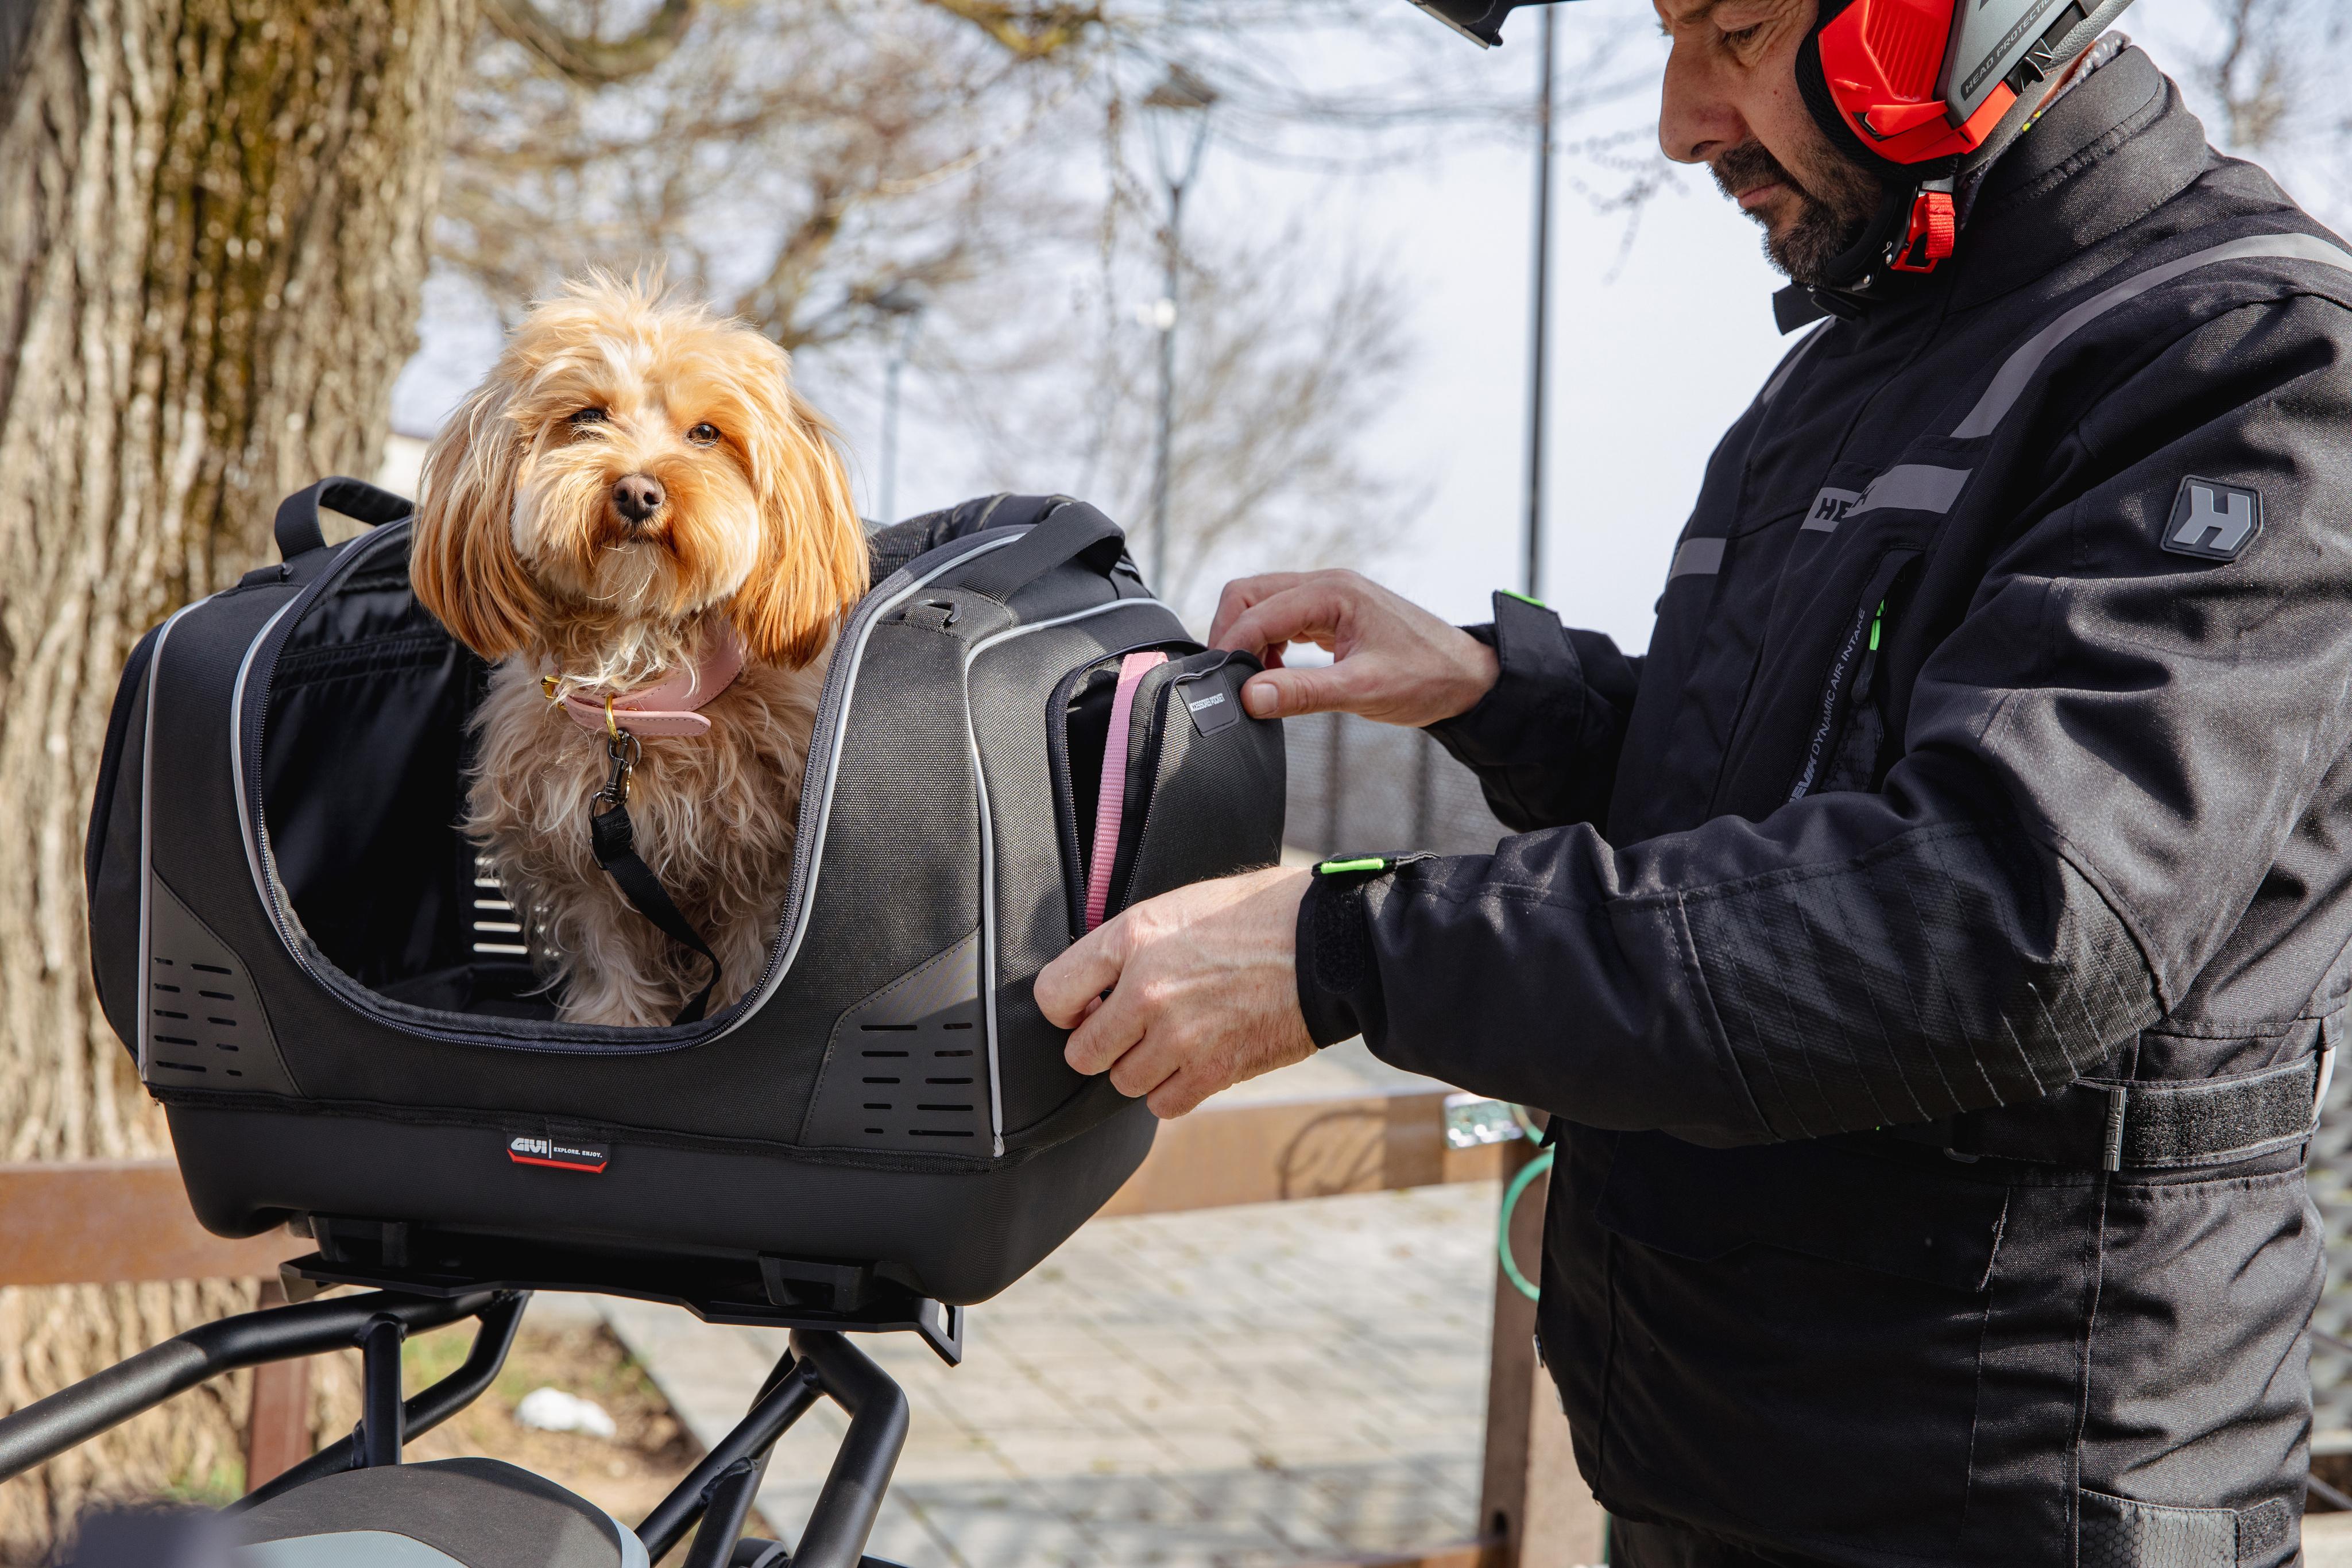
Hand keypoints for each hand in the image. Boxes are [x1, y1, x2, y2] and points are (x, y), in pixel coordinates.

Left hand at [1036, 867, 1314, 1117]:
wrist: (1329, 943)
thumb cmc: (1262, 915)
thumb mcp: (1181, 905)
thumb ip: (1133, 944)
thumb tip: (1099, 980)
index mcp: (1133, 938)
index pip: (1053, 994)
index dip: (1064, 1009)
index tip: (1084, 1010)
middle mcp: (1147, 990)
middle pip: (1083, 1053)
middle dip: (1100, 1046)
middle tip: (1126, 1032)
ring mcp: (1180, 1036)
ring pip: (1123, 1082)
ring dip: (1140, 1069)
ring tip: (1171, 1041)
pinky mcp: (1214, 1070)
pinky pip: (1164, 1104)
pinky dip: (1173, 1090)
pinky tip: (1193, 1062)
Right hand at [1209, 569, 1499, 726]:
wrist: (1469, 677)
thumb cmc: (1427, 678)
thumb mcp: (1363, 690)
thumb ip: (1303, 692)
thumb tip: (1251, 697)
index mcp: (1333, 592)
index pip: (1256, 609)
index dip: (1232, 644)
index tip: (1223, 683)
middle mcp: (1327, 585)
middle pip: (1249, 593)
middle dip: (1230, 633)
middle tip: (1229, 678)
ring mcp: (1329, 596)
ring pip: (1262, 602)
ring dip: (1248, 637)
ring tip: (1254, 679)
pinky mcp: (1332, 613)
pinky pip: (1282, 616)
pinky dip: (1267, 641)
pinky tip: (1276, 671)